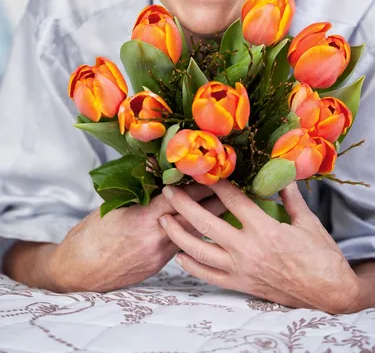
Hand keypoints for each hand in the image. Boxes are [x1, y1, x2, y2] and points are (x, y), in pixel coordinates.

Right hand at [48, 183, 224, 291]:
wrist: (77, 272)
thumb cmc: (91, 234)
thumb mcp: (113, 204)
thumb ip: (138, 189)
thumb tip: (154, 165)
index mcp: (144, 218)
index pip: (181, 197)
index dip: (201, 184)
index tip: (217, 170)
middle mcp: (156, 237)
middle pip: (195, 217)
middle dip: (215, 201)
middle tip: (234, 186)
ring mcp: (159, 254)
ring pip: (193, 234)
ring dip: (209, 219)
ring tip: (227, 204)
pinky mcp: (158, 266)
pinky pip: (182, 246)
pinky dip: (193, 233)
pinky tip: (204, 224)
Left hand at [159, 180, 361, 313]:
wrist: (330, 293)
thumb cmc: (321, 255)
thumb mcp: (307, 221)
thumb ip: (289, 195)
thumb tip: (281, 171)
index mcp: (265, 229)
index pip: (233, 200)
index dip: (216, 183)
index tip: (202, 169)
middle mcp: (248, 249)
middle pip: (207, 224)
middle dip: (184, 206)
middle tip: (168, 191)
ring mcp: (242, 269)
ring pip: (201, 252)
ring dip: (179, 235)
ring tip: (163, 221)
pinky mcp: (241, 285)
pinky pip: (210, 277)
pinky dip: (192, 266)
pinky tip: (179, 256)